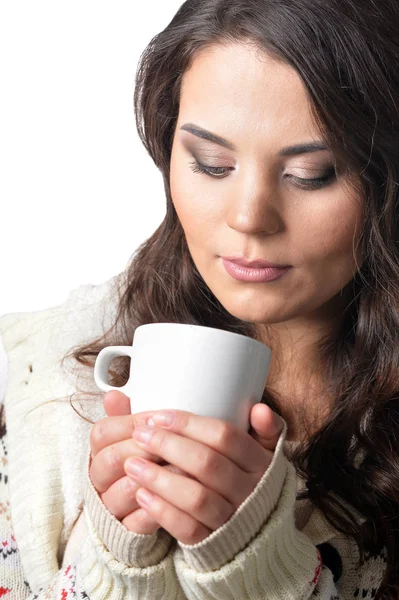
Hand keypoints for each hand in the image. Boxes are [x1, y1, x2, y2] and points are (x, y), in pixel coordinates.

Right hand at [89, 391, 181, 533]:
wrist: (144, 507)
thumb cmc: (144, 460)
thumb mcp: (137, 434)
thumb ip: (129, 414)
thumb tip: (114, 394)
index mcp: (98, 449)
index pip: (103, 432)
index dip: (132, 423)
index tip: (159, 420)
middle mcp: (99, 478)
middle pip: (111, 459)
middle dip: (146, 449)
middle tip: (175, 443)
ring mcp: (111, 505)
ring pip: (127, 489)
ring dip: (160, 477)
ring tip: (187, 468)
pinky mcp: (127, 530)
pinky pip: (140, 521)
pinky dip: (164, 508)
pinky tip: (184, 499)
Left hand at [123, 405, 283, 544]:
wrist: (257, 532)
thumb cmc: (247, 477)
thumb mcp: (261, 451)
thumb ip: (261, 427)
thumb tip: (259, 410)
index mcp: (262, 461)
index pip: (224, 436)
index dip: (188, 424)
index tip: (157, 416)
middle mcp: (252, 491)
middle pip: (207, 463)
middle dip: (167, 445)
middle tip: (140, 435)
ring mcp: (234, 519)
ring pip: (196, 497)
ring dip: (160, 479)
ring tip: (132, 464)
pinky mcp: (215, 544)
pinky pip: (188, 529)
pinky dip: (162, 511)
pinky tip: (142, 495)